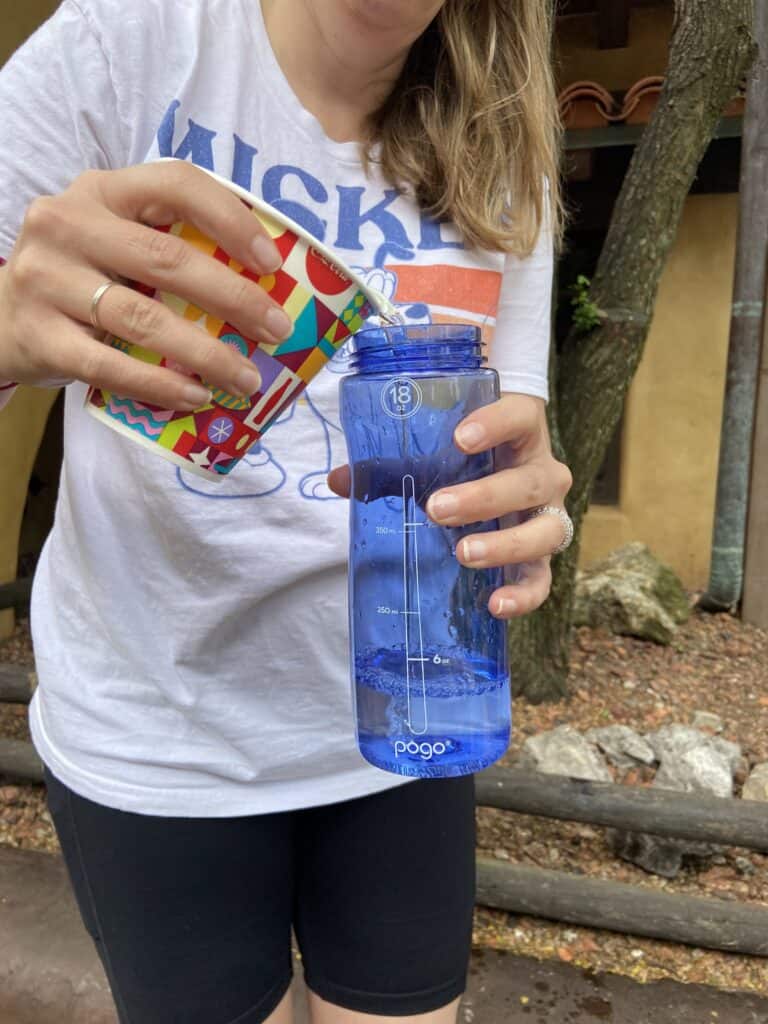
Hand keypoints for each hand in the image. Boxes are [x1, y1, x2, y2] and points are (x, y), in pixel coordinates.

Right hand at [0, 161, 293, 409]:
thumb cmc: (82, 276)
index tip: (271, 262)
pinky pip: (109, 366)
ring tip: (247, 379)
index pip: (175, 184)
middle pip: (167, 259)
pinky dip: (159, 384)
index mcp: (103, 191)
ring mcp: (48, 279)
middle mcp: (69, 224)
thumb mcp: (116, 240)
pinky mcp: (40, 336)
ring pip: (142, 318)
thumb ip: (170, 245)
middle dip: (234, 298)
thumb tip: (266, 289)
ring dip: (206, 353)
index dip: (230, 219)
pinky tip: (195, 396)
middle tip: (277, 331)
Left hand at [328, 393, 572, 618]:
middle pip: (528, 483)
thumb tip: (338, 480)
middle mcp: (543, 473)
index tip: (460, 438)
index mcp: (521, 434)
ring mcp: (548, 516)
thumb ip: (391, 464)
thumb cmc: (466, 458)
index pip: (521, 418)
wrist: (502, 473)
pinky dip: (524, 595)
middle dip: (483, 497)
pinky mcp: (542, 556)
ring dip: (505, 544)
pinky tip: (495, 603)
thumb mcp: (435, 452)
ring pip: (544, 531)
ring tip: (463, 552)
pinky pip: (542, 580)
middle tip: (436, 509)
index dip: (497, 425)